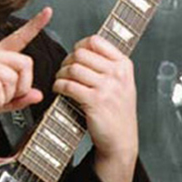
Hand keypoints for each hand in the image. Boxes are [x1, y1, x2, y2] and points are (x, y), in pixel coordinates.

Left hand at [52, 35, 137, 181]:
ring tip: (61, 81)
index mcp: (124, 65)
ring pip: (72, 68)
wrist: (121, 140)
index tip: (75, 55)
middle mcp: (117, 74)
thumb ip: (107, 64)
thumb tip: (82, 48)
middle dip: (67, 61)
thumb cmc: (117, 110)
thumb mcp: (122, 82)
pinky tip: (59, 89)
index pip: (96, 41)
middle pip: (80, 54)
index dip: (80, 46)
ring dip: (60, 74)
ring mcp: (107, 87)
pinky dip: (58, 86)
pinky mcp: (95, 101)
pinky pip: (68, 85)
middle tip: (64, 71)